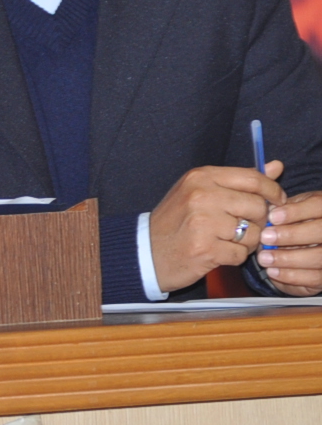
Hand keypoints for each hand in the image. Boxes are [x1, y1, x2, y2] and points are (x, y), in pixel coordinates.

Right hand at [147, 162, 281, 292]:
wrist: (146, 251)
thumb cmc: (177, 221)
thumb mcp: (201, 192)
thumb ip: (240, 181)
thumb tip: (276, 167)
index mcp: (200, 177)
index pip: (253, 178)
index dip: (273, 191)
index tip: (277, 202)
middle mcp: (201, 196)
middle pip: (257, 206)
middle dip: (258, 221)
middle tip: (243, 227)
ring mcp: (202, 222)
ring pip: (253, 233)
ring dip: (246, 242)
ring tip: (226, 241)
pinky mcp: (205, 248)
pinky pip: (241, 254)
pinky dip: (233, 257)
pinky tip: (217, 253)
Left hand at [258, 190, 321, 295]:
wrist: (306, 247)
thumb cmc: (295, 220)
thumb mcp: (291, 203)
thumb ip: (279, 190)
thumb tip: (273, 166)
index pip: (319, 206)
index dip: (297, 211)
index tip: (273, 216)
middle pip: (321, 232)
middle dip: (292, 235)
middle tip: (266, 237)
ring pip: (319, 258)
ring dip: (289, 259)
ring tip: (264, 258)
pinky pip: (314, 279)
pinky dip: (292, 277)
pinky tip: (273, 271)